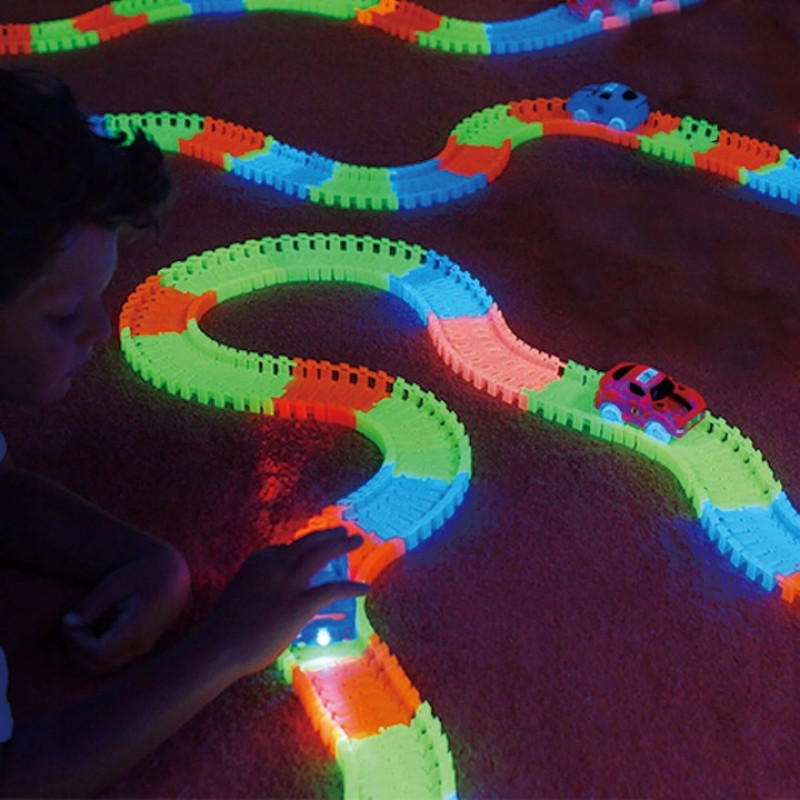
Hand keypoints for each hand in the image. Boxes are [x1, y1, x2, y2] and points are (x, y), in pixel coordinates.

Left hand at [62, 544, 189, 675]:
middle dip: (76, 648)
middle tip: (71, 623)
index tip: (69, 620)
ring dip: (83, 653)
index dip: (77, 641)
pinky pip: (110, 661)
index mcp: (136, 630)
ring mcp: (140, 649)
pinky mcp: (138, 648)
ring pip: (102, 667)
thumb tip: (68, 622)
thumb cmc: (145, 574)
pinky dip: (93, 652)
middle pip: (97, 665)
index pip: (98, 652)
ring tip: (81, 626)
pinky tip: (92, 629)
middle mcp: (139, 645)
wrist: (173, 576)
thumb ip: (93, 603)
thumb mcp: (117, 581)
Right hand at [200, 527, 369, 678]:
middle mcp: (275, 564)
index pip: (288, 547)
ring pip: (322, 553)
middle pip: (308, 541)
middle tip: (344, 531)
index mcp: (259, 560)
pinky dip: (352, 587)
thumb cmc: (225, 631)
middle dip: (328, 534)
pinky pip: (333, 589)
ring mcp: (288, 582)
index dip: (306, 546)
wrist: (218, 648)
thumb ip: (260, 589)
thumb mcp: (242, 596)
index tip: (316, 547)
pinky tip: (365, 588)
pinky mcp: (300, 603)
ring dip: (342, 544)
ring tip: (357, 540)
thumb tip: (276, 598)